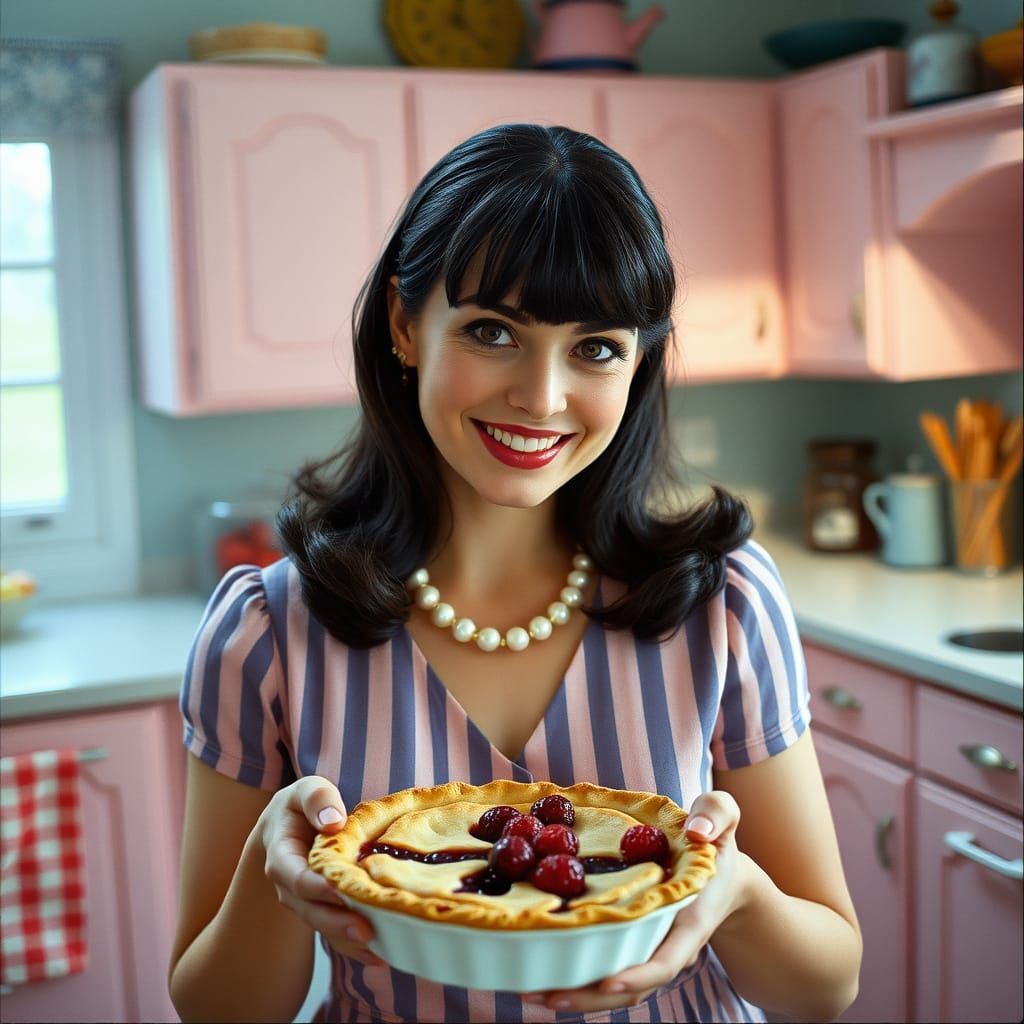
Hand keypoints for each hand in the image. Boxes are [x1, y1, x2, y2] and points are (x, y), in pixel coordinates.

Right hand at [259, 775, 383, 967]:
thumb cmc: (300, 807)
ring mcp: (307, 904)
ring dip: (350, 940)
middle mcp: (291, 888)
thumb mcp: (304, 791)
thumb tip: (333, 820)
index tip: (340, 891)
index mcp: (282, 857)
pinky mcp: (324, 912)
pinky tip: (383, 956)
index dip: (316, 887)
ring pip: (326, 927)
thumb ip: (316, 798)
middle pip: (312, 910)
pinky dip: (356, 947)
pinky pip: (336, 934)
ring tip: (380, 949)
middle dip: (338, 923)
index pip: (295, 877)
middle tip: (367, 930)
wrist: (285, 831)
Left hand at [523, 791, 748, 1013]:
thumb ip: (716, 814)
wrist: (720, 871)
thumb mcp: (722, 817)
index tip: (606, 982)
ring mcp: (650, 949)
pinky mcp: (634, 945)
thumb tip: (698, 831)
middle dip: (589, 998)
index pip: (666, 961)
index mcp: (689, 919)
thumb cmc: (715, 842)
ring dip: (576, 995)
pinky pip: (606, 969)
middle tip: (545, 995)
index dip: (638, 976)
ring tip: (530, 991)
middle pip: (630, 987)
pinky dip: (577, 978)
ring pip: (614, 987)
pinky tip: (541, 974)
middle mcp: (667, 944)